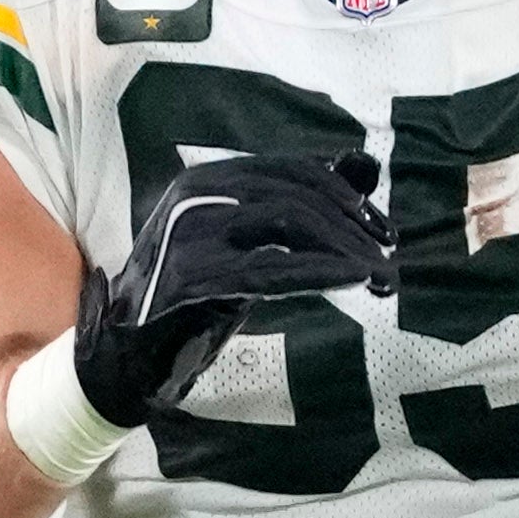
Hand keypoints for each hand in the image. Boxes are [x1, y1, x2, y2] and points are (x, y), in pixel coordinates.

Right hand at [80, 148, 391, 427]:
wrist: (129, 353)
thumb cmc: (195, 298)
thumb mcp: (249, 244)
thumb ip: (299, 206)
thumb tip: (364, 163)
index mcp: (210, 179)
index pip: (293, 171)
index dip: (347, 196)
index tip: (384, 230)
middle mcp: (197, 195)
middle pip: (297, 195)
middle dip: (354, 225)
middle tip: (389, 257)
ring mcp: (191, 233)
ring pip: (288, 221)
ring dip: (346, 248)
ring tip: (382, 277)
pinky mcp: (192, 277)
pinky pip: (271, 268)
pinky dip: (321, 272)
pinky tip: (353, 281)